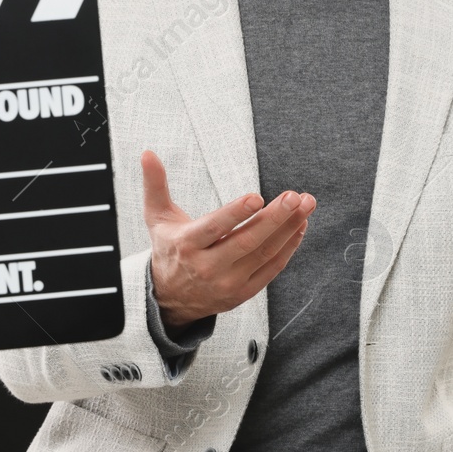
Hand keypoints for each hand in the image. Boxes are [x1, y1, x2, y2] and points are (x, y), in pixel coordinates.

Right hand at [142, 149, 312, 332]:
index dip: (236, 213)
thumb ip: (155, 185)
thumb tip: (147, 153)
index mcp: (186, 244)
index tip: (257, 197)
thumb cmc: (169, 248)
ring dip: (288, 229)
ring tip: (305, 206)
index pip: (214, 228)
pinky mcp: (243, 293)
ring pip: (264, 254)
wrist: (170, 298)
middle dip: (274, 218)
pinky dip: (288, 248)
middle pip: (246, 242)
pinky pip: (271, 270)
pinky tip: (299, 227)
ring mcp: (227, 283)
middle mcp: (207, 267)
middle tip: (295, 197)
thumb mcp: (156, 217)